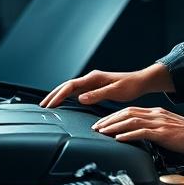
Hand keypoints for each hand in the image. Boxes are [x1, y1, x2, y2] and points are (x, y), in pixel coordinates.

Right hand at [39, 63, 174, 108]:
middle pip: (66, 86)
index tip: (51, 104)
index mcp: (93, 78)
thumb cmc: (130, 86)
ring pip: (69, 89)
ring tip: (48, 105)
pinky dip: (66, 97)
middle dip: (53, 95)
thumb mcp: (115, 91)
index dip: (59, 95)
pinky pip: (76, 92)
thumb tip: (80, 98)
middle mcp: (90, 79)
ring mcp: (91, 83)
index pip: (70, 86)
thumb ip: (97, 95)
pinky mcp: (94, 88)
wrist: (140, 82)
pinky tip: (62, 104)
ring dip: (58, 96)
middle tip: (43, 106)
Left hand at [92, 106, 183, 155]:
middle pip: (126, 114)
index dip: (113, 116)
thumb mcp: (166, 128)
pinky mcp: (162, 133)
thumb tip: (139, 136)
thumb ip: (153, 129)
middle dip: (109, 120)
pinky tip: (119, 139)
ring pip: (131, 121)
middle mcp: (155, 115)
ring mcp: (158, 123)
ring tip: (103, 132)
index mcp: (155, 113)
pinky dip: (128, 135)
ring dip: (114, 127)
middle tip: (96, 127)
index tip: (103, 123)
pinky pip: (142, 132)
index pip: (129, 111)